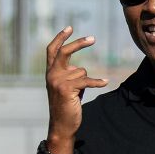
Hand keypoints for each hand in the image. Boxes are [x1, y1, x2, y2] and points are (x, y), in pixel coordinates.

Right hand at [45, 27, 108, 144]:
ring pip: (81, 70)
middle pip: (64, 52)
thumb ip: (70, 75)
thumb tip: (79, 68)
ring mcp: (58, 81)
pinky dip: (97, 81)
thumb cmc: (66, 106)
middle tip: (93, 38)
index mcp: (50, 72)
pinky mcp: (67, 89)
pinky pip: (87, 80)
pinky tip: (105, 81)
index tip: (69, 28)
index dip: (60, 38)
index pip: (52, 50)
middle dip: (78, 43)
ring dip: (86, 81)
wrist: (61, 125)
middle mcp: (51, 74)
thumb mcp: (66, 87)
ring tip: (80, 93)